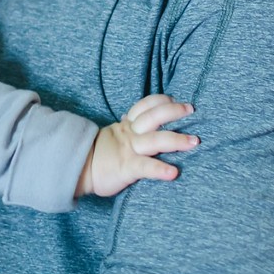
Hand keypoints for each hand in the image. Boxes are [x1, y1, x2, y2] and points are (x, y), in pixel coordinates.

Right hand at [79, 94, 197, 196]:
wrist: (79, 169)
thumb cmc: (101, 154)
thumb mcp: (114, 135)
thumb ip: (127, 126)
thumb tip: (134, 116)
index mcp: (127, 125)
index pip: (145, 106)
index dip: (161, 101)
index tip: (175, 100)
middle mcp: (131, 134)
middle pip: (153, 117)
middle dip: (173, 112)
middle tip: (191, 110)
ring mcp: (129, 150)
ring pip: (155, 140)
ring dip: (176, 140)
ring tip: (194, 142)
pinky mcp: (127, 167)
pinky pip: (145, 167)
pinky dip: (160, 169)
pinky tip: (173, 173)